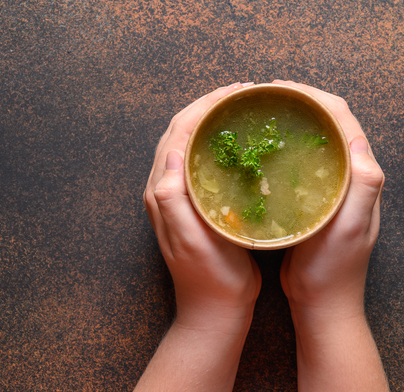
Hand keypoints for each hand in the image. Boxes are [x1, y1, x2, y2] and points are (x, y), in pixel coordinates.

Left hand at [143, 82, 260, 329]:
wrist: (214, 310)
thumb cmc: (209, 278)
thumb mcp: (191, 240)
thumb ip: (173, 199)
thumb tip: (171, 153)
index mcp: (162, 192)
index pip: (177, 134)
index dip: (202, 108)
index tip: (233, 92)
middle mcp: (165, 190)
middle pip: (181, 133)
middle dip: (207, 107)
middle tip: (241, 93)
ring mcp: (178, 198)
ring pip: (190, 145)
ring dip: (211, 122)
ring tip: (240, 109)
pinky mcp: (194, 206)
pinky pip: (201, 162)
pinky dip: (217, 144)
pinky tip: (240, 144)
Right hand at [275, 80, 387, 390]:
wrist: (324, 303)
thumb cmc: (335, 269)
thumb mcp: (351, 228)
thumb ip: (363, 187)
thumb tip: (361, 142)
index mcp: (362, 175)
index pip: (343, 119)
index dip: (315, 96)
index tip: (281, 87)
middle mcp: (351, 175)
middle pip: (330, 123)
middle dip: (301, 100)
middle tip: (266, 94)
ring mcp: (333, 187)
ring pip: (315, 140)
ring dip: (294, 120)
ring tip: (262, 112)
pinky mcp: (317, 200)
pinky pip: (303, 161)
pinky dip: (286, 146)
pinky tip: (263, 149)